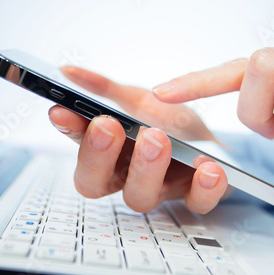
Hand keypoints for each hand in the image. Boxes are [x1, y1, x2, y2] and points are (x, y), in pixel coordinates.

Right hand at [48, 66, 227, 213]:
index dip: (70, 133)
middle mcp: (128, 176)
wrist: (210, 139)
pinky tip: (208, 166)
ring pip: (139, 197)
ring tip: (157, 138)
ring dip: (146, 169)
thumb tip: (67, 71)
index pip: (78, 150)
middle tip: (110, 126)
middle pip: (96, 184)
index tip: (62, 111)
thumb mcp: (138, 100)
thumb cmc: (168, 124)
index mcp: (110, 155)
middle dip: (98, 155)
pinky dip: (203, 187)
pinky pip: (196, 203)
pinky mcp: (194, 195)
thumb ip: (104, 89)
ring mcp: (160, 189)